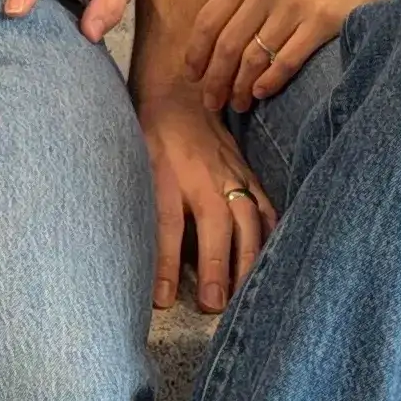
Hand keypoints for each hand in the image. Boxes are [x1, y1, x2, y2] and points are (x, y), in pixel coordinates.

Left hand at [144, 92, 274, 312]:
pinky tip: (271, 261)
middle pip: (217, 226)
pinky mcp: (250, 176)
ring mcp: (235, 176)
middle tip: (214, 306)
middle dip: (218, 266)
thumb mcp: (138, 167)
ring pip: (248, 220)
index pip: (168, 224)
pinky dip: (270, 236)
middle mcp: (208, 178)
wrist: (181, 94)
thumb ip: (140, 207)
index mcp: (172, 174)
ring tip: (245, 294)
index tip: (163, 300)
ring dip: (248, 259)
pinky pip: (266, 209)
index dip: (166, 264)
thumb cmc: (154, 137)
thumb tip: (130, 253)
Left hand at [189, 0, 400, 112]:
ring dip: (239, 88)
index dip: (195, 53)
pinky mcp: (323, 22)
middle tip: (210, 102)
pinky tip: (261, 93)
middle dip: (214, 80)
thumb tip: (226, 22)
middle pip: (226, 45)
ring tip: (236, 104)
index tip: (192, 74)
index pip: (208, 20)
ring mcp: (295, 6)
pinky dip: (269, 83)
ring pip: (253, 58)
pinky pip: (286, 61)